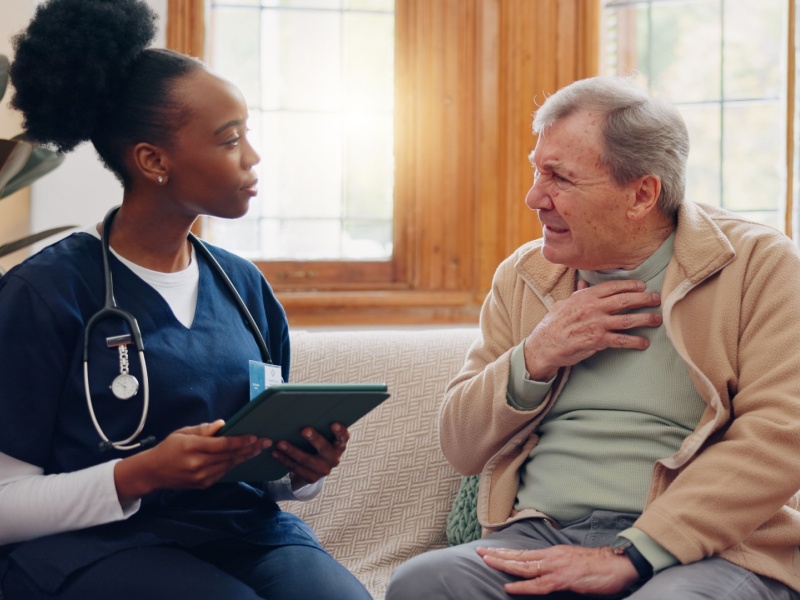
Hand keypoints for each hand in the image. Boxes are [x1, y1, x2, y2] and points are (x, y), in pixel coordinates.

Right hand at [114, 420, 269, 503]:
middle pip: (229, 456)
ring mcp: (201, 477)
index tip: (255, 437)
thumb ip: (204, 429)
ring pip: (228, 465)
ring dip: (244, 457)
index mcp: (192, 447)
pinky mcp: (203, 485)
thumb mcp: (183, 432)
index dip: (240, 441)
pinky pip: (222, 473)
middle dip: (249, 448)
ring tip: (258, 448)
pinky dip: (232, 464)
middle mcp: (198, 464)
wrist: (153, 472)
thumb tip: (223, 424)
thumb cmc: (168, 448)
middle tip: (266, 442)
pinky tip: (242, 457)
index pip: (222, 444)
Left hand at [268, 423, 349, 487]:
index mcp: (339, 445)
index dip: (340, 431)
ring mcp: (323, 470)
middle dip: (314, 439)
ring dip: (292, 451)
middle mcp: (334, 458)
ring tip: (280, 443)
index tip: (333, 423)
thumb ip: (319, 425)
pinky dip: (284, 460)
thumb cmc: (318, 443)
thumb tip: (305, 408)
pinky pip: (296, 469)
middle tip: (304, 430)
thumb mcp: (323, 435)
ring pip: (306, 460)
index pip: (343, 437)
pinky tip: (275, 452)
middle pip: (324, 448)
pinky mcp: (311, 478)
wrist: (316, 467)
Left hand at [477, 545, 638, 595]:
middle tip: (479, 552)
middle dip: (497, 555)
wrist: (618, 564)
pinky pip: (538, 584)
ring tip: (486, 562)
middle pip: (519, 556)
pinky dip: (522, 586)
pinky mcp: (563, 579)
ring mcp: (555, 567)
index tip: (489, 550)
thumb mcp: (572, 561)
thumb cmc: (598, 566)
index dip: (505, 552)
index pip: (523, 552)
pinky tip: (508, 587)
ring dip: (503, 565)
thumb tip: (543, 569)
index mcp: (552, 553)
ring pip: (524, 566)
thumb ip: (556, 564)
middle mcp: (550, 557)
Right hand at [524, 279, 661, 380]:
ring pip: (628, 320)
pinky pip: (622, 340)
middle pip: (626, 300)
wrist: (545, 344)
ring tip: (657, 319)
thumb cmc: (552, 324)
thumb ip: (577, 293)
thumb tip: (584, 282)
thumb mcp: (563, 303)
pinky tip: (644, 342)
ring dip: (645, 319)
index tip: (642, 286)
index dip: (630, 285)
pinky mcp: (598, 340)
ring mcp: (597, 324)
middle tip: (657, 299)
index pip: (613, 287)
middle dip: (644, 299)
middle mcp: (593, 307)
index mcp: (586, 296)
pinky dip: (635, 342)